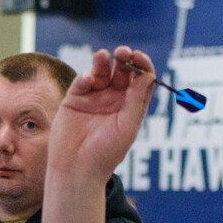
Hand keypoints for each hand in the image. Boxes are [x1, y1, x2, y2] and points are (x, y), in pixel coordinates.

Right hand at [48, 46, 155, 185]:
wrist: (77, 170)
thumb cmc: (106, 154)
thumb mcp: (126, 127)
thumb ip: (136, 101)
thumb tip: (148, 75)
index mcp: (131, 106)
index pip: (141, 80)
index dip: (142, 66)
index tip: (139, 57)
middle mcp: (114, 100)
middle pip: (122, 72)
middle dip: (124, 59)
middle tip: (123, 52)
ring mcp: (94, 98)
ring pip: (101, 72)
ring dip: (103, 62)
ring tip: (103, 56)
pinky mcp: (75, 99)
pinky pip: (81, 82)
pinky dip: (85, 77)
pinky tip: (87, 80)